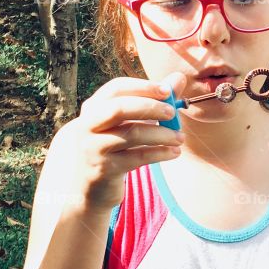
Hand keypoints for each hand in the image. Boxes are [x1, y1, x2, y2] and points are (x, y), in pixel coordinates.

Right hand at [56, 71, 187, 212]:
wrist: (91, 189)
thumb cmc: (114, 149)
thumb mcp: (128, 124)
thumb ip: (153, 100)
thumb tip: (178, 79)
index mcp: (93, 108)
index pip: (116, 88)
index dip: (143, 87)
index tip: (167, 90)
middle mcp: (88, 125)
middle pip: (119, 108)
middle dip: (150, 107)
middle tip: (173, 113)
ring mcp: (93, 148)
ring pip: (132, 134)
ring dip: (161, 134)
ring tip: (180, 138)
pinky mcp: (103, 169)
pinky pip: (137, 157)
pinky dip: (160, 154)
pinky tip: (174, 153)